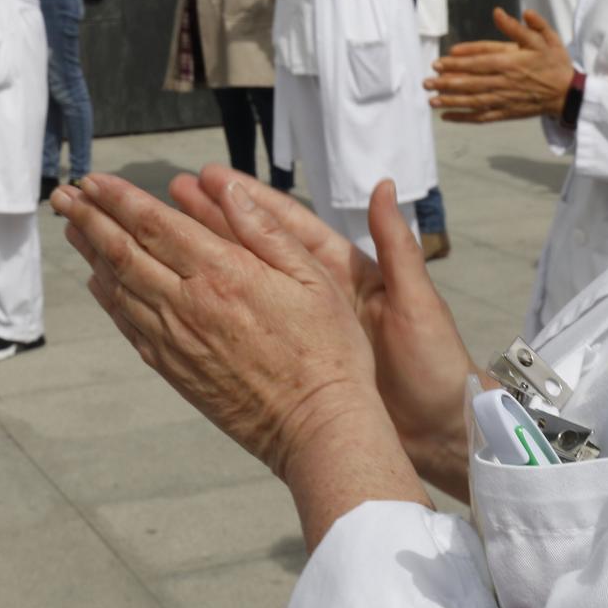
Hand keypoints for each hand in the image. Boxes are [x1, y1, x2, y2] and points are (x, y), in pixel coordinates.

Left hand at [51, 172, 407, 493]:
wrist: (317, 428)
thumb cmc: (326, 350)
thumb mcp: (313, 276)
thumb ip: (263, 228)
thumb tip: (225, 186)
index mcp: (223, 273)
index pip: (154, 224)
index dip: (118, 198)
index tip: (94, 180)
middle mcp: (188, 304)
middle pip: (123, 251)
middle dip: (89, 218)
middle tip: (64, 195)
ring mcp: (175, 339)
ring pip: (118, 286)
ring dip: (90, 252)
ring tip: (72, 226)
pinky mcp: (172, 368)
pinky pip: (128, 323)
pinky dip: (107, 296)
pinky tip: (98, 280)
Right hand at [165, 168, 484, 501]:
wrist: (439, 430)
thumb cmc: (434, 362)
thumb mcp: (416, 301)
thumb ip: (397, 244)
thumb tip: (382, 185)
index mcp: (349, 270)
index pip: (291, 225)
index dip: (251, 199)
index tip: (211, 177)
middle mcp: (322, 291)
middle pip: (261, 247)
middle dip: (218, 219)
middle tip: (173, 193)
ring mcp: (307, 325)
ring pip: (251, 283)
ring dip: (212, 257)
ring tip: (167, 233)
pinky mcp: (300, 358)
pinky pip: (255, 326)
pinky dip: (224, 307)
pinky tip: (188, 298)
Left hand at [425, 8, 574, 122]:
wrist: (570, 93)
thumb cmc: (555, 63)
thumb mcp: (543, 39)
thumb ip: (520, 27)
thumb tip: (499, 12)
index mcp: (511, 62)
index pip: (478, 61)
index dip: (457, 62)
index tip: (439, 62)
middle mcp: (504, 82)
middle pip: (471, 82)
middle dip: (446, 83)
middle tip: (426, 82)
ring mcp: (504, 99)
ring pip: (473, 101)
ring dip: (450, 101)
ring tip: (430, 100)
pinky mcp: (507, 112)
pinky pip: (482, 116)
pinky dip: (464, 117)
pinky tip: (447, 116)